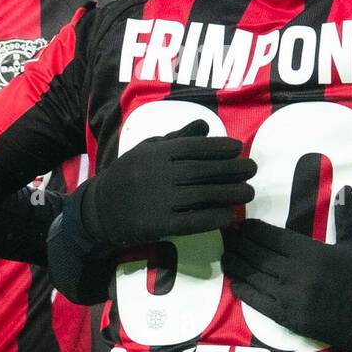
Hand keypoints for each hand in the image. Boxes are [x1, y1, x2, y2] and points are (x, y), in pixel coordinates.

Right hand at [80, 119, 256, 245]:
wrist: (99, 209)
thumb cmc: (129, 175)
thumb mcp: (148, 149)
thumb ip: (177, 138)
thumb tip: (205, 126)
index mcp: (156, 153)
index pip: (193, 147)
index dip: (219, 147)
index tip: (238, 148)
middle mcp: (158, 174)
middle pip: (202, 171)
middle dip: (232, 169)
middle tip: (252, 169)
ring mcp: (158, 200)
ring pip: (201, 195)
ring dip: (229, 193)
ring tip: (249, 192)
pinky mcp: (158, 225)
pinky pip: (192, 221)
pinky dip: (213, 218)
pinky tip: (230, 215)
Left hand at [221, 187, 351, 351]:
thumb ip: (346, 216)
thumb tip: (344, 189)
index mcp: (312, 252)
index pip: (272, 236)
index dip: (253, 229)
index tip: (241, 223)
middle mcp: (297, 273)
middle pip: (258, 254)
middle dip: (239, 243)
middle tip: (225, 235)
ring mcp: (291, 297)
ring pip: (254, 276)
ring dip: (237, 265)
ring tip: (226, 255)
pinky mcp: (290, 318)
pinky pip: (259, 302)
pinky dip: (244, 291)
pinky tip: (235, 282)